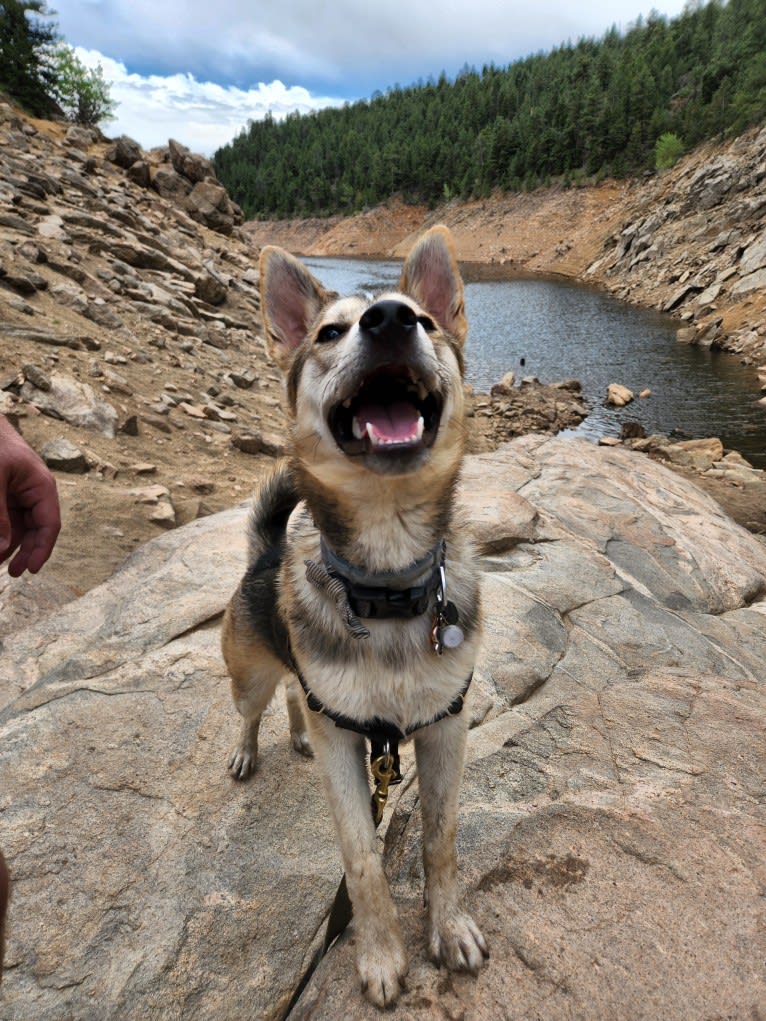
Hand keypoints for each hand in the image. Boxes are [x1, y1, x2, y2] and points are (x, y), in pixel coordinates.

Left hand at [0, 416, 60, 576]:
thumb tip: (2, 548)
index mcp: (42, 487)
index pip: (49, 524)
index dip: (42, 549)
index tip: (32, 569)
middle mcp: (35, 494)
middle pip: (36, 530)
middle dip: (25, 551)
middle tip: (13, 573)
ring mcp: (20, 495)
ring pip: (20, 527)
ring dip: (11, 545)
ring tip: (0, 563)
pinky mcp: (6, 496)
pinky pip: (7, 520)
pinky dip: (3, 533)